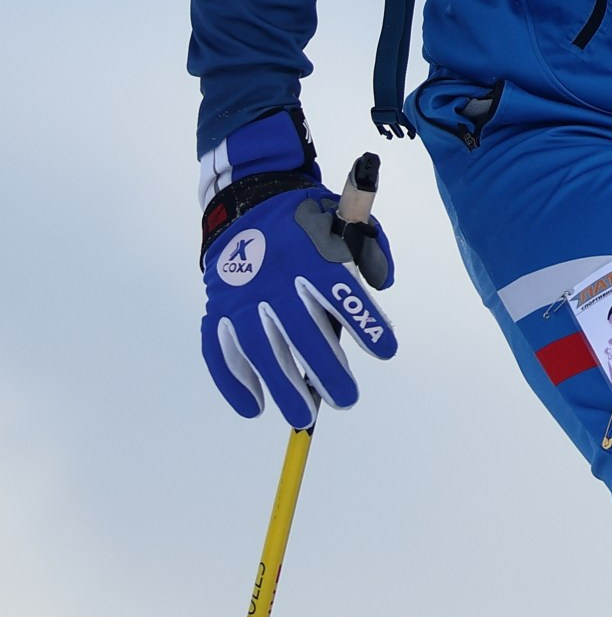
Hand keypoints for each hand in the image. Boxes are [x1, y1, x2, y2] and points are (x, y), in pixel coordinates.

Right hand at [201, 127, 395, 428]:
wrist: (246, 198)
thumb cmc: (308, 221)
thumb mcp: (345, 219)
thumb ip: (371, 249)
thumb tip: (383, 284)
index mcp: (310, 253)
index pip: (340, 293)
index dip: (365, 323)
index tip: (386, 351)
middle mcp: (274, 276)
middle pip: (301, 331)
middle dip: (326, 371)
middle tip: (347, 400)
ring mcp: (242, 294)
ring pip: (259, 347)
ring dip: (281, 385)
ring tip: (303, 417)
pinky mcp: (219, 308)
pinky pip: (219, 349)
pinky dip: (232, 381)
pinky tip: (253, 407)